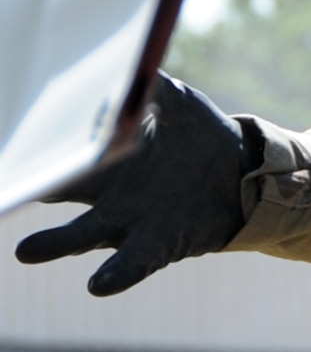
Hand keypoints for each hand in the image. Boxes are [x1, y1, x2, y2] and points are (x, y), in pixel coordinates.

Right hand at [15, 73, 254, 294]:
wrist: (245, 171)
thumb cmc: (200, 134)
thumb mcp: (178, 103)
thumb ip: (152, 87)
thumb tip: (132, 67)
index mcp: (102, 160)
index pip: (55, 157)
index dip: (31, 154)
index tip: (9, 151)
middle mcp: (105, 195)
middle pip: (56, 196)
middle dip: (27, 195)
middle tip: (4, 196)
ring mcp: (130, 224)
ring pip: (82, 236)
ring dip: (55, 244)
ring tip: (26, 251)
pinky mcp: (160, 246)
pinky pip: (132, 263)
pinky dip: (116, 274)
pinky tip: (97, 284)